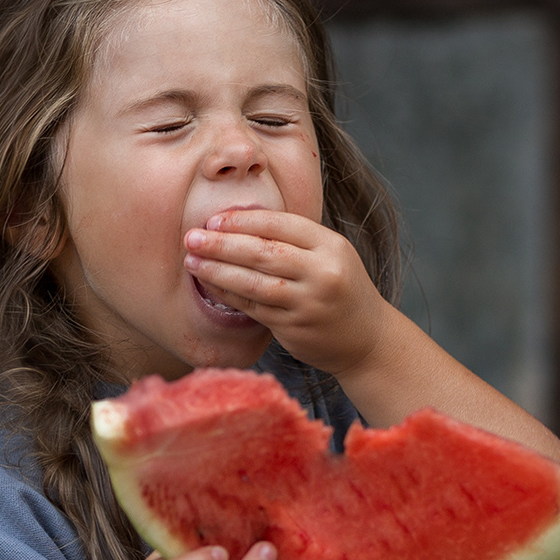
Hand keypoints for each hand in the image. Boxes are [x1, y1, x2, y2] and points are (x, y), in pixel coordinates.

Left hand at [184, 209, 392, 374]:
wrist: (368, 340)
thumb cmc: (341, 290)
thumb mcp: (331, 256)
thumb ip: (295, 241)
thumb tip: (237, 225)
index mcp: (331, 246)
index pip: (281, 224)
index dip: (244, 220)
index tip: (214, 220)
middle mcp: (322, 273)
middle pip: (263, 252)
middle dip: (222, 244)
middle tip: (192, 237)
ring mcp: (308, 302)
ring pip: (253, 282)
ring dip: (217, 270)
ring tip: (192, 261)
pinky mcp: (294, 327)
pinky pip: (253, 307)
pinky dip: (228, 294)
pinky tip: (211, 284)